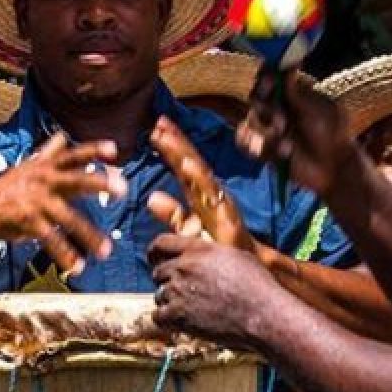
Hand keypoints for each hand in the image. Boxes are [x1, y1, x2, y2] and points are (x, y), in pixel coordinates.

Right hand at [0, 134, 121, 275]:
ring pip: (69, 219)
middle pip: (77, 180)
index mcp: (46, 167)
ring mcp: (36, 202)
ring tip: (106, 250)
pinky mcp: (29, 223)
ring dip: (90, 235)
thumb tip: (62, 137)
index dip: (94, 150)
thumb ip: (49, 154)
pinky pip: (52, 241)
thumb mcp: (28, 167)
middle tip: (122, 190)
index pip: (73, 155)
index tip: (114, 150)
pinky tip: (78, 266)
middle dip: (100, 183)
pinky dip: (66, 255)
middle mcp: (43, 181)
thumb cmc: (6, 187)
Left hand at [148, 117, 259, 254]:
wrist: (241, 268)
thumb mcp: (189, 230)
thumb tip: (151, 198)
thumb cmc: (217, 247)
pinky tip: (188, 165)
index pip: (183, 166)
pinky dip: (200, 178)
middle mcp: (210, 194)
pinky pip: (212, 195)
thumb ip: (173, 214)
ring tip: (166, 137)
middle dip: (175, 142)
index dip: (170, 147)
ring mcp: (219, 203)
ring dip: (183, 154)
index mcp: (200, 195)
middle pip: (191, 163)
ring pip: (199, 173)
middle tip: (159, 122)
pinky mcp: (226, 216)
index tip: (155, 129)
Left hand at [149, 233, 282, 347]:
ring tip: (192, 309)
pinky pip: (158, 316)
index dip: (155, 252)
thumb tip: (204, 255)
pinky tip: (181, 323)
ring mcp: (178, 291)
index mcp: (198, 249)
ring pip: (159, 295)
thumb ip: (213, 253)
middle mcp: (184, 267)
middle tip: (183, 292)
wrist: (264, 314)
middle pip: (158, 272)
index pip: (161, 243)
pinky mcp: (178, 316)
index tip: (154, 259)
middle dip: (167, 281)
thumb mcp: (237, 256)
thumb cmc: (258, 287)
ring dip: (170, 302)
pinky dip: (167, 320)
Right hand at [237, 71, 358, 196]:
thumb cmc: (333, 134)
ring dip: (266, 134)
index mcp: (291, 94)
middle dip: (267, 110)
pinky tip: (272, 152)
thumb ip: (301, 94)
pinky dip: (254, 146)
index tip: (270, 82)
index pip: (270, 79)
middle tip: (282, 124)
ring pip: (250, 122)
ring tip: (288, 148)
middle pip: (256, 99)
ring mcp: (268, 128)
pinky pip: (244, 143)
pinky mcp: (262, 149)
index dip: (265, 79)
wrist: (333, 167)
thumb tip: (289, 68)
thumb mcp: (322, 110)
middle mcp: (277, 108)